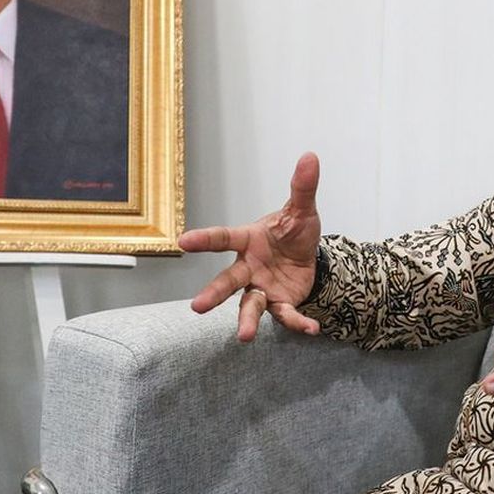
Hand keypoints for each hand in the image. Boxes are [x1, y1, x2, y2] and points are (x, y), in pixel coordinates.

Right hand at [180, 152, 322, 341]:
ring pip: (249, 305)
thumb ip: (302, 187)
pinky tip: (310, 328)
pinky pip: (285, 315)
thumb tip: (310, 156)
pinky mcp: (278, 303)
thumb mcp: (302, 209)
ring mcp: (261, 287)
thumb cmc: (293, 232)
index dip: (204, 239)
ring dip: (247, 321)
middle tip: (197, 307)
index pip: (223, 238)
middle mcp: (249, 267)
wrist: (310, 257)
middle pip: (228, 280)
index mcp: (248, 240)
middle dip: (213, 293)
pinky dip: (297, 322)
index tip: (182, 241)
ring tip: (244, 336)